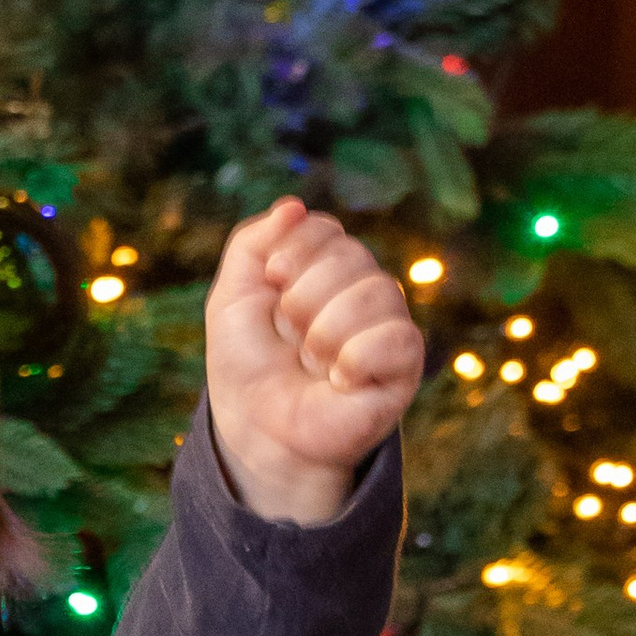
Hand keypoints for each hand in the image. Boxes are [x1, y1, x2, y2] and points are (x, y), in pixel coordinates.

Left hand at [204, 200, 424, 522]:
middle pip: (350, 254)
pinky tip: (340, 380)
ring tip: (312, 361)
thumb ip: (252, 244)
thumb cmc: (247, 365)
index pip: (325, 228)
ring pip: (375, 291)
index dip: (293, 250)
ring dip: (325, 331)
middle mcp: (362, 289)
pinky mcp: (404, 364)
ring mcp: (387, 324)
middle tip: (290, 334)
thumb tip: (293, 205)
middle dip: (303, 296)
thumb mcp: (231, 297)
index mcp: (325, 268)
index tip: (271, 283)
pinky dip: (354, 360)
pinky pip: (395, 337)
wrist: (258, 429)